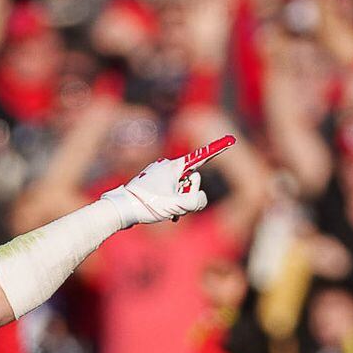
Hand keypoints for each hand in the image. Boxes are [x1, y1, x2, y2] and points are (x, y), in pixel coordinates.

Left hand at [113, 138, 231, 224]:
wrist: (121, 209)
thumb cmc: (147, 205)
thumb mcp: (176, 206)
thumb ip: (196, 201)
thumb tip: (201, 197)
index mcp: (174, 167)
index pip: (200, 157)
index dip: (216, 150)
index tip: (230, 141)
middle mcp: (167, 166)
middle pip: (191, 178)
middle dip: (189, 193)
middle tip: (177, 206)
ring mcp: (159, 173)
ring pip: (180, 186)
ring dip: (179, 200)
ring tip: (167, 210)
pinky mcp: (153, 181)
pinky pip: (170, 190)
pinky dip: (171, 200)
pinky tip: (164, 211)